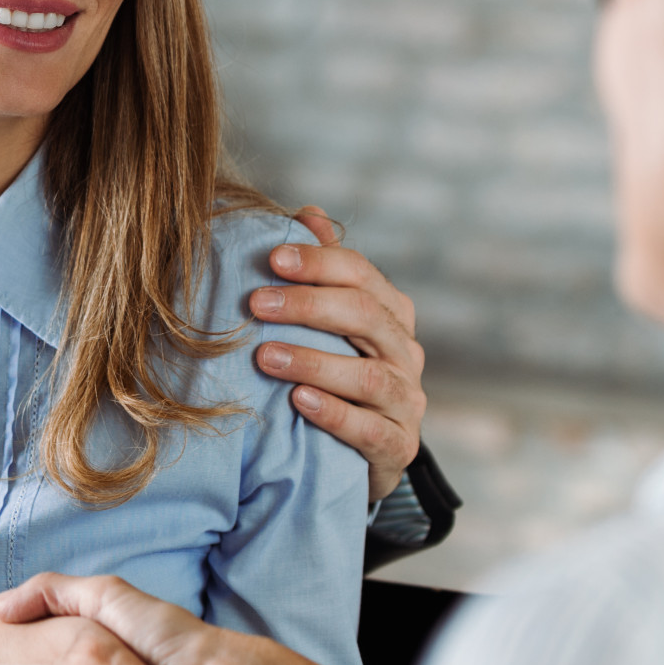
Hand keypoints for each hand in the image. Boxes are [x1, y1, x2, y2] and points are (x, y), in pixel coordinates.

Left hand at [252, 206, 426, 501]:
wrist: (361, 452)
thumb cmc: (336, 372)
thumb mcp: (331, 323)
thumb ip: (325, 271)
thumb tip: (309, 213)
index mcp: (392, 313)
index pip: (361, 275)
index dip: (319, 262)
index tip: (271, 257)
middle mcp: (406, 352)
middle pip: (365, 317)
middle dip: (309, 305)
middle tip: (256, 303)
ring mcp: (407, 401)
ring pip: (368, 376)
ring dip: (313, 362)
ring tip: (264, 357)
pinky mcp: (397, 446)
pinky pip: (369, 429)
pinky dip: (334, 413)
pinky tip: (298, 401)